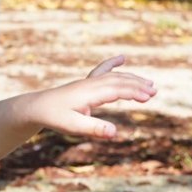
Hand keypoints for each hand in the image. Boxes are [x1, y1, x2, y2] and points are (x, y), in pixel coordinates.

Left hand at [29, 55, 155, 139]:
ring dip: (132, 79)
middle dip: (137, 86)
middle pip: (118, 81)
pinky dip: (113, 64)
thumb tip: (115, 132)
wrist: (37, 107)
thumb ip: (94, 128)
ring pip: (114, 77)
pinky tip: (122, 58)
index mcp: (88, 93)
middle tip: (154, 91)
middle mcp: (90, 84)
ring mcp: (88, 82)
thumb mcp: (73, 126)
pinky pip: (102, 70)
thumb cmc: (54, 117)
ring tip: (149, 85)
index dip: (133, 93)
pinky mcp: (86, 84)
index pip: (116, 90)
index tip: (149, 97)